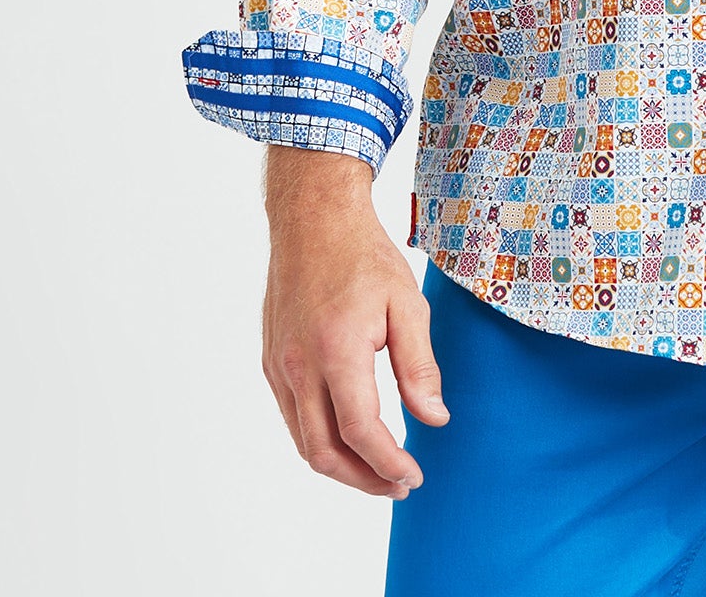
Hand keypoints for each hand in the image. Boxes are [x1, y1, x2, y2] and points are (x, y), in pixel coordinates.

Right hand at [258, 145, 449, 497]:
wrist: (312, 219)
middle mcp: (299, 366)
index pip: (360, 430)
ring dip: (340, 466)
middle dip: (363, 480)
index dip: (388, 463)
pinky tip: (350, 437)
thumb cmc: (364, 255)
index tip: (413, 477)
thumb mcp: (407, 303)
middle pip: (324, 452)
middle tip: (398, 486)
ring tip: (379, 471)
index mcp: (336, 350)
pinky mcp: (271, 362)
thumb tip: (434, 419)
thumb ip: (419, 366)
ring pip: (303, 442)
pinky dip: (320, 439)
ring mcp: (279, 366)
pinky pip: (293, 418)